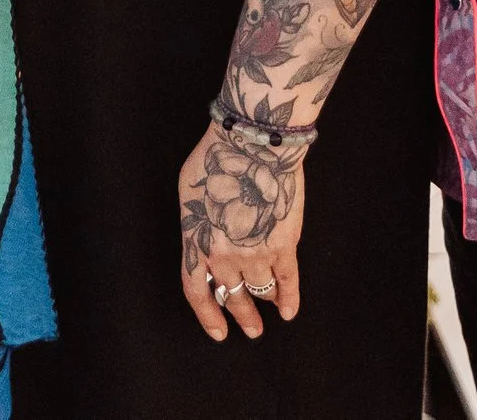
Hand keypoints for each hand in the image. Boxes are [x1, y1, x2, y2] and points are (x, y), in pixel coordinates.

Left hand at [178, 118, 305, 340]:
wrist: (252, 145)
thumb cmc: (216, 158)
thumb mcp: (187, 190)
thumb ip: (195, 222)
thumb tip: (202, 237)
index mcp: (195, 242)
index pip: (197, 291)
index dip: (207, 314)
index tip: (219, 331)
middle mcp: (223, 255)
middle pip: (231, 295)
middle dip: (240, 314)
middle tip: (249, 328)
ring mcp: (254, 252)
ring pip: (260, 290)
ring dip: (264, 304)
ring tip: (269, 316)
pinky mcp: (284, 245)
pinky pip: (287, 282)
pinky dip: (289, 299)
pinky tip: (288, 311)